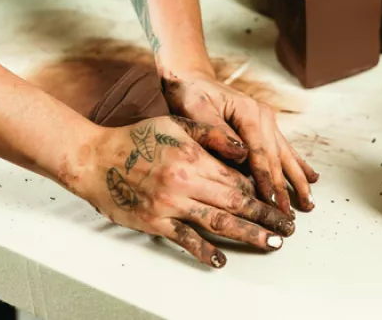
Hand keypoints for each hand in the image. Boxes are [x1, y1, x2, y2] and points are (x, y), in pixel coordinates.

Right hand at [71, 116, 295, 268]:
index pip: (237, 177)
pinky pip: (185, 239)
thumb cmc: (136, 138)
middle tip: (287, 228)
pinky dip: (205, 251)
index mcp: (193, 156)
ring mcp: (170, 205)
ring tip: (270, 242)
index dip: (261, 190)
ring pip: (217, 223)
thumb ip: (210, 134)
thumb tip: (243, 147)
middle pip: (235, 203)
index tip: (279, 199)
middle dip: (265, 215)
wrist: (94, 159)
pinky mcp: (155, 222)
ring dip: (248, 234)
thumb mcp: (175, 123)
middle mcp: (185, 182)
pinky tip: (221, 258)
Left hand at [160, 69, 318, 214]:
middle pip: (275, 158)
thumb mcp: (197, 110)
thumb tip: (241, 155)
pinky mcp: (265, 126)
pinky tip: (311, 178)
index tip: (272, 202)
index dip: (265, 180)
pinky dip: (297, 165)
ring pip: (285, 156)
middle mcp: (263, 116)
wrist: (192, 78)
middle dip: (283, 188)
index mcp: (248, 112)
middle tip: (288, 216)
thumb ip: (218, 133)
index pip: (259, 153)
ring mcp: (267, 121)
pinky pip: (283, 149)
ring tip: (309, 203)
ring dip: (297, 181)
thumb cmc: (190, 94)